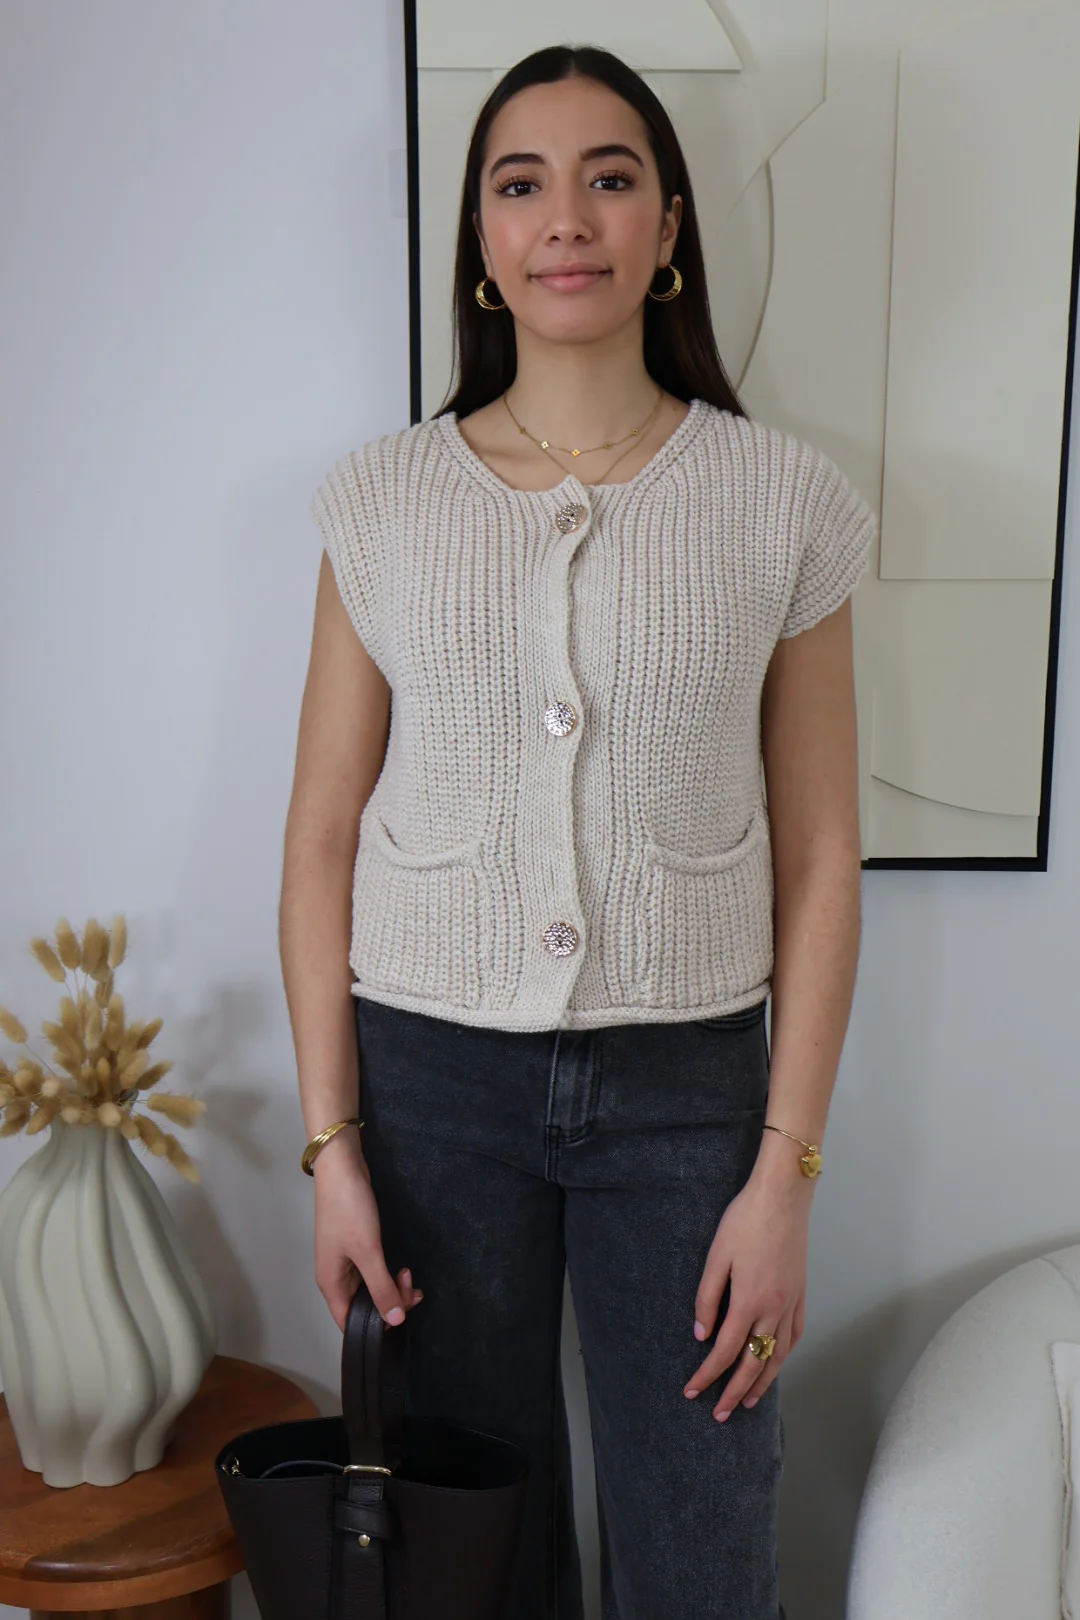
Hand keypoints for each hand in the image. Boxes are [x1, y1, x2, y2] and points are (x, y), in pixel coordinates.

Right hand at [312, 1128, 423, 1332]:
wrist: (342, 1167)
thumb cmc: (349, 1210)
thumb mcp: (368, 1251)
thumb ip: (381, 1287)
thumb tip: (394, 1321)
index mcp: (331, 1284)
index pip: (349, 1323)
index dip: (374, 1328)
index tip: (401, 1317)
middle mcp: (335, 1277)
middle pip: (362, 1306)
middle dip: (389, 1303)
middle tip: (412, 1288)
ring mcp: (344, 1260)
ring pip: (369, 1288)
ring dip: (391, 1287)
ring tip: (409, 1274)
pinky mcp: (355, 1245)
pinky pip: (372, 1271)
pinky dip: (387, 1273)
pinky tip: (401, 1269)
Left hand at [682, 1158, 810, 1420]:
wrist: (783, 1196)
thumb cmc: (745, 1220)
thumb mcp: (716, 1256)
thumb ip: (707, 1298)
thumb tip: (702, 1335)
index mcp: (748, 1301)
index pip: (724, 1351)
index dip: (707, 1375)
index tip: (693, 1391)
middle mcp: (773, 1308)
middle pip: (753, 1363)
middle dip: (734, 1391)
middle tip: (720, 1414)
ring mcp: (791, 1302)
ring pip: (778, 1355)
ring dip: (763, 1381)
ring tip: (749, 1401)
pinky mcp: (800, 1292)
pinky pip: (794, 1334)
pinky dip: (784, 1355)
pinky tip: (776, 1361)